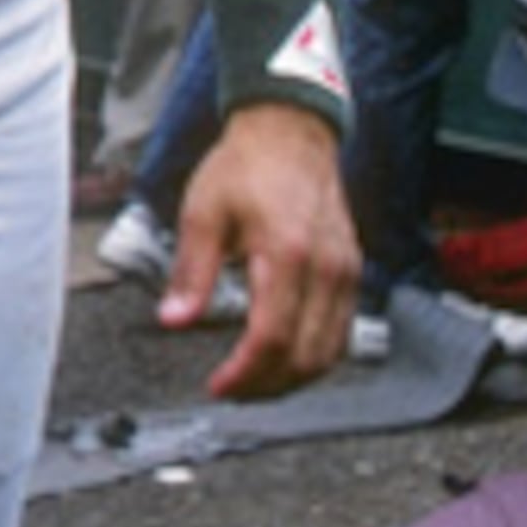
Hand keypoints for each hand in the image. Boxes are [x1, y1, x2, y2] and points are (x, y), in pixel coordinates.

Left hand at [177, 101, 359, 400]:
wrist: (290, 135)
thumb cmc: (244, 168)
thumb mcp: (202, 213)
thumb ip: (191, 272)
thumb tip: (174, 320)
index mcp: (287, 253)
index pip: (272, 336)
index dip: (245, 373)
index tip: (218, 386)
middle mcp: (327, 269)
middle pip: (307, 356)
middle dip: (268, 386)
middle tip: (231, 391)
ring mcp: (347, 273)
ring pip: (331, 352)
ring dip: (293, 379)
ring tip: (253, 383)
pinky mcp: (353, 273)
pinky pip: (342, 332)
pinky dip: (314, 356)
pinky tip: (283, 359)